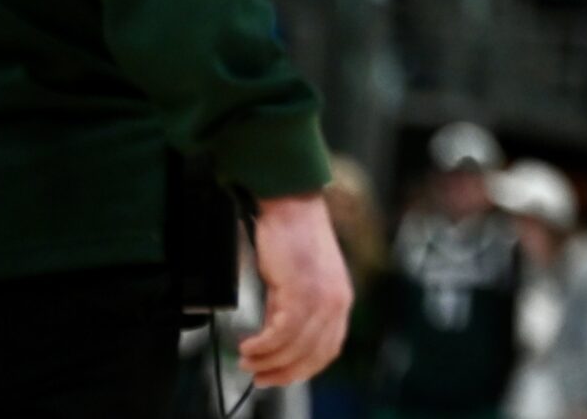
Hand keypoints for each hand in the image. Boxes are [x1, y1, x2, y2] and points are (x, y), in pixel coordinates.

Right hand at [239, 192, 354, 387]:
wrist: (292, 207)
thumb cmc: (292, 240)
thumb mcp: (296, 284)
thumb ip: (289, 312)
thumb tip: (274, 340)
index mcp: (340, 301)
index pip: (328, 350)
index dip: (302, 369)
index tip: (279, 376)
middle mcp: (337, 302)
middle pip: (313, 355)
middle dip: (283, 373)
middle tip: (259, 378)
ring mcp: (322, 297)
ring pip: (295, 348)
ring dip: (267, 361)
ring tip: (247, 360)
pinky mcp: (302, 291)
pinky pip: (282, 333)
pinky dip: (262, 346)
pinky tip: (247, 346)